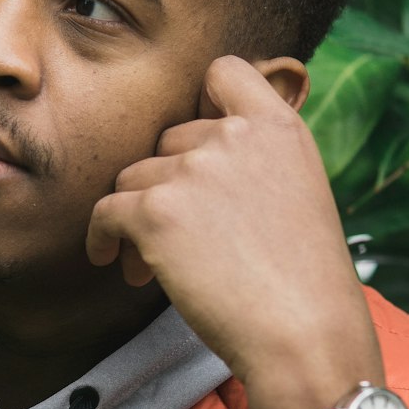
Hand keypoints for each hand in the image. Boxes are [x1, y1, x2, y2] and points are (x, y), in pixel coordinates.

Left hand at [86, 55, 382, 408]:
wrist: (305, 335)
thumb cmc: (305, 282)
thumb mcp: (300, 194)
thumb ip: (255, 161)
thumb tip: (188, 163)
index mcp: (279, 127)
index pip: (225, 72)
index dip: (203, 101)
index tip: (196, 144)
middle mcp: (234, 136)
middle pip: (169, 141)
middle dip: (167, 187)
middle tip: (180, 238)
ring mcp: (193, 169)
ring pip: (134, 179)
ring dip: (139, 219)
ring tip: (155, 266)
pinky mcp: (156, 210)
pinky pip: (106, 212)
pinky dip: (102, 237)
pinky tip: (112, 260)